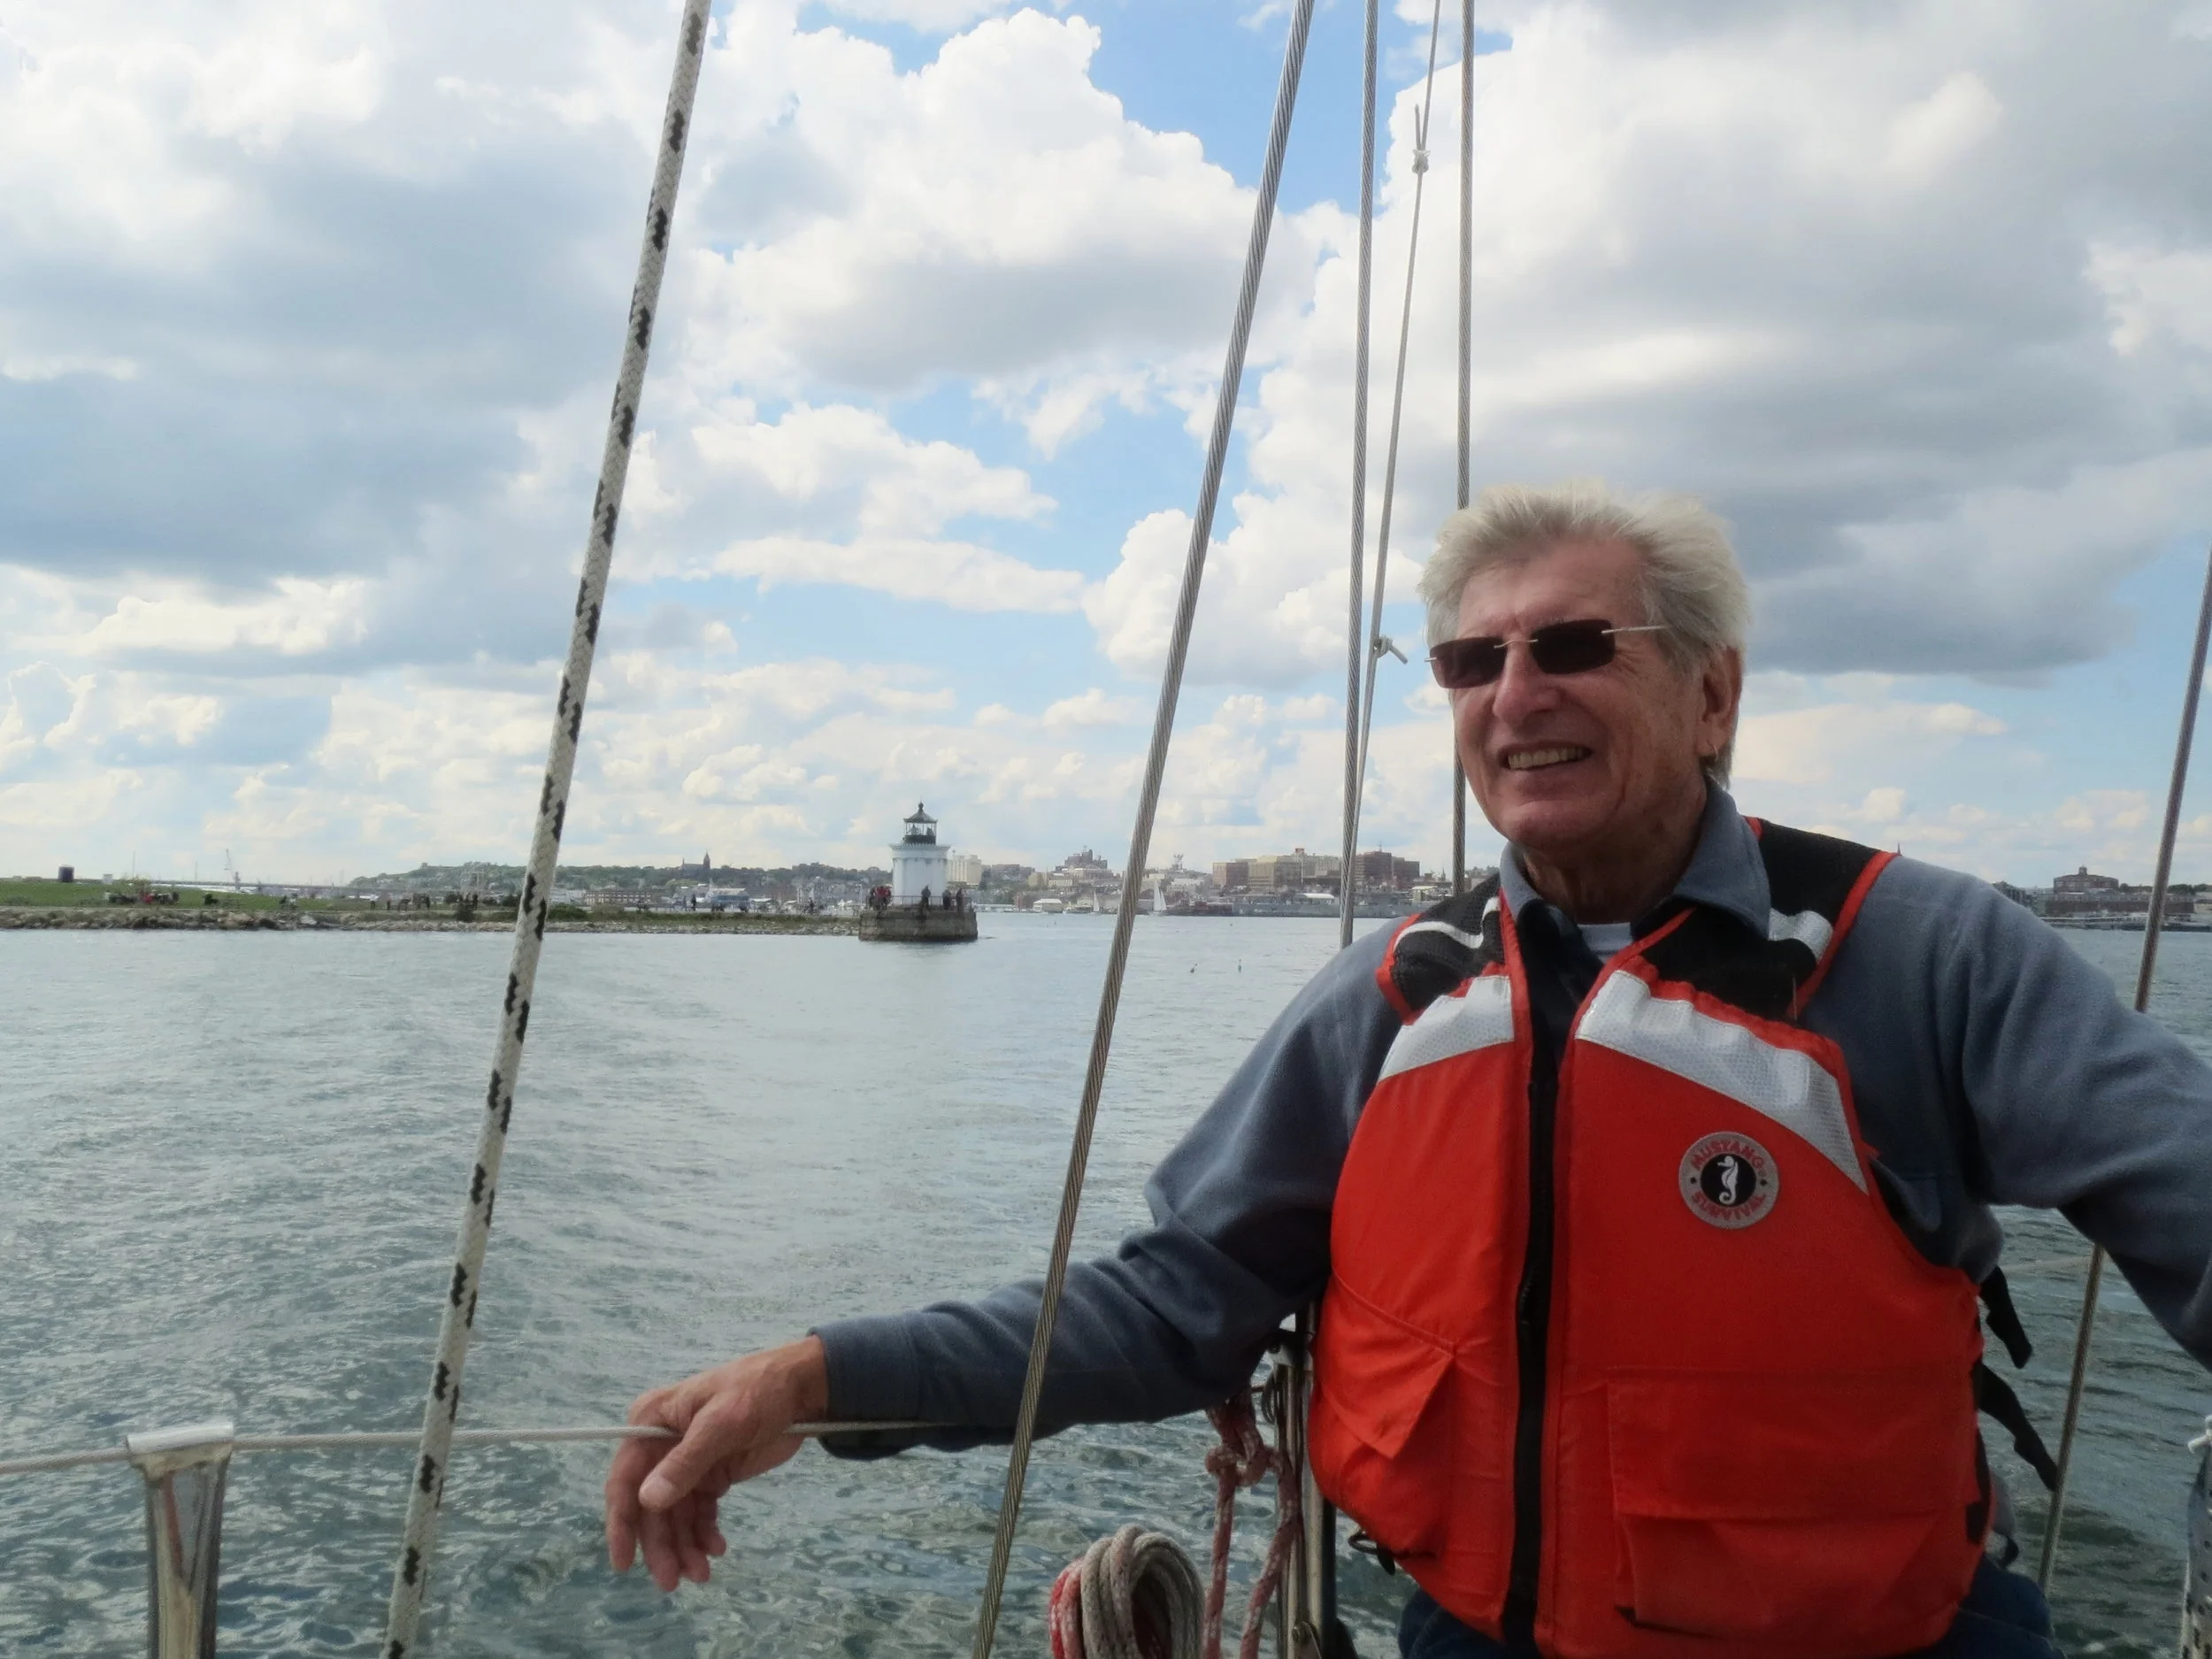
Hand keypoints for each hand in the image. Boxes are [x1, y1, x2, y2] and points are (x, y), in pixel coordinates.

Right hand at [603, 1335, 828, 1590]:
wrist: (802, 1388)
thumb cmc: (758, 1391)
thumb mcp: (722, 1423)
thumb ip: (686, 1462)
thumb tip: (648, 1500)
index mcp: (651, 1423)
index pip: (625, 1479)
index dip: (621, 1523)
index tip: (624, 1563)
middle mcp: (661, 1445)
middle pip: (650, 1506)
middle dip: (661, 1545)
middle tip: (674, 1581)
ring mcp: (686, 1463)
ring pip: (675, 1516)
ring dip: (684, 1547)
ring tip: (703, 1573)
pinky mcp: (711, 1475)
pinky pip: (699, 1513)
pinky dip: (704, 1534)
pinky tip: (717, 1548)